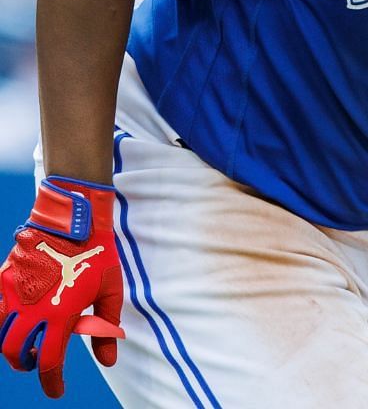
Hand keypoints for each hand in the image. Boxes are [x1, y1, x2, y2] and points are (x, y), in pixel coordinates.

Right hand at [0, 177, 125, 398]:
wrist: (73, 221)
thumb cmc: (98, 255)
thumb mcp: (111, 292)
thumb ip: (106, 328)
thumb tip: (108, 361)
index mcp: (61, 315)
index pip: (49, 362)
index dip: (51, 382)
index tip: (55, 391)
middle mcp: (32, 309)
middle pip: (15, 353)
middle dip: (25, 364)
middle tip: (37, 363)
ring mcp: (14, 294)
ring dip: (9, 346)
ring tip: (23, 345)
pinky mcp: (3, 280)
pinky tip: (11, 322)